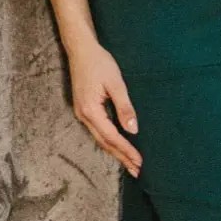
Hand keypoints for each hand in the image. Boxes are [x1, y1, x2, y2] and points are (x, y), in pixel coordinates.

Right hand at [68, 42, 141, 176]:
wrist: (81, 50)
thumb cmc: (99, 63)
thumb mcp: (115, 83)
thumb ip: (124, 107)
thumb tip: (133, 130)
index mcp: (90, 110)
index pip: (112, 136)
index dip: (126, 150)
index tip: (139, 162)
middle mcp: (83, 116)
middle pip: (104, 142)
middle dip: (121, 157)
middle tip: (136, 171)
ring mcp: (81, 114)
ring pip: (100, 138)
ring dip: (115, 151)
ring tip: (129, 163)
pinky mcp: (84, 109)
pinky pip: (97, 131)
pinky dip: (109, 141)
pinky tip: (117, 146)